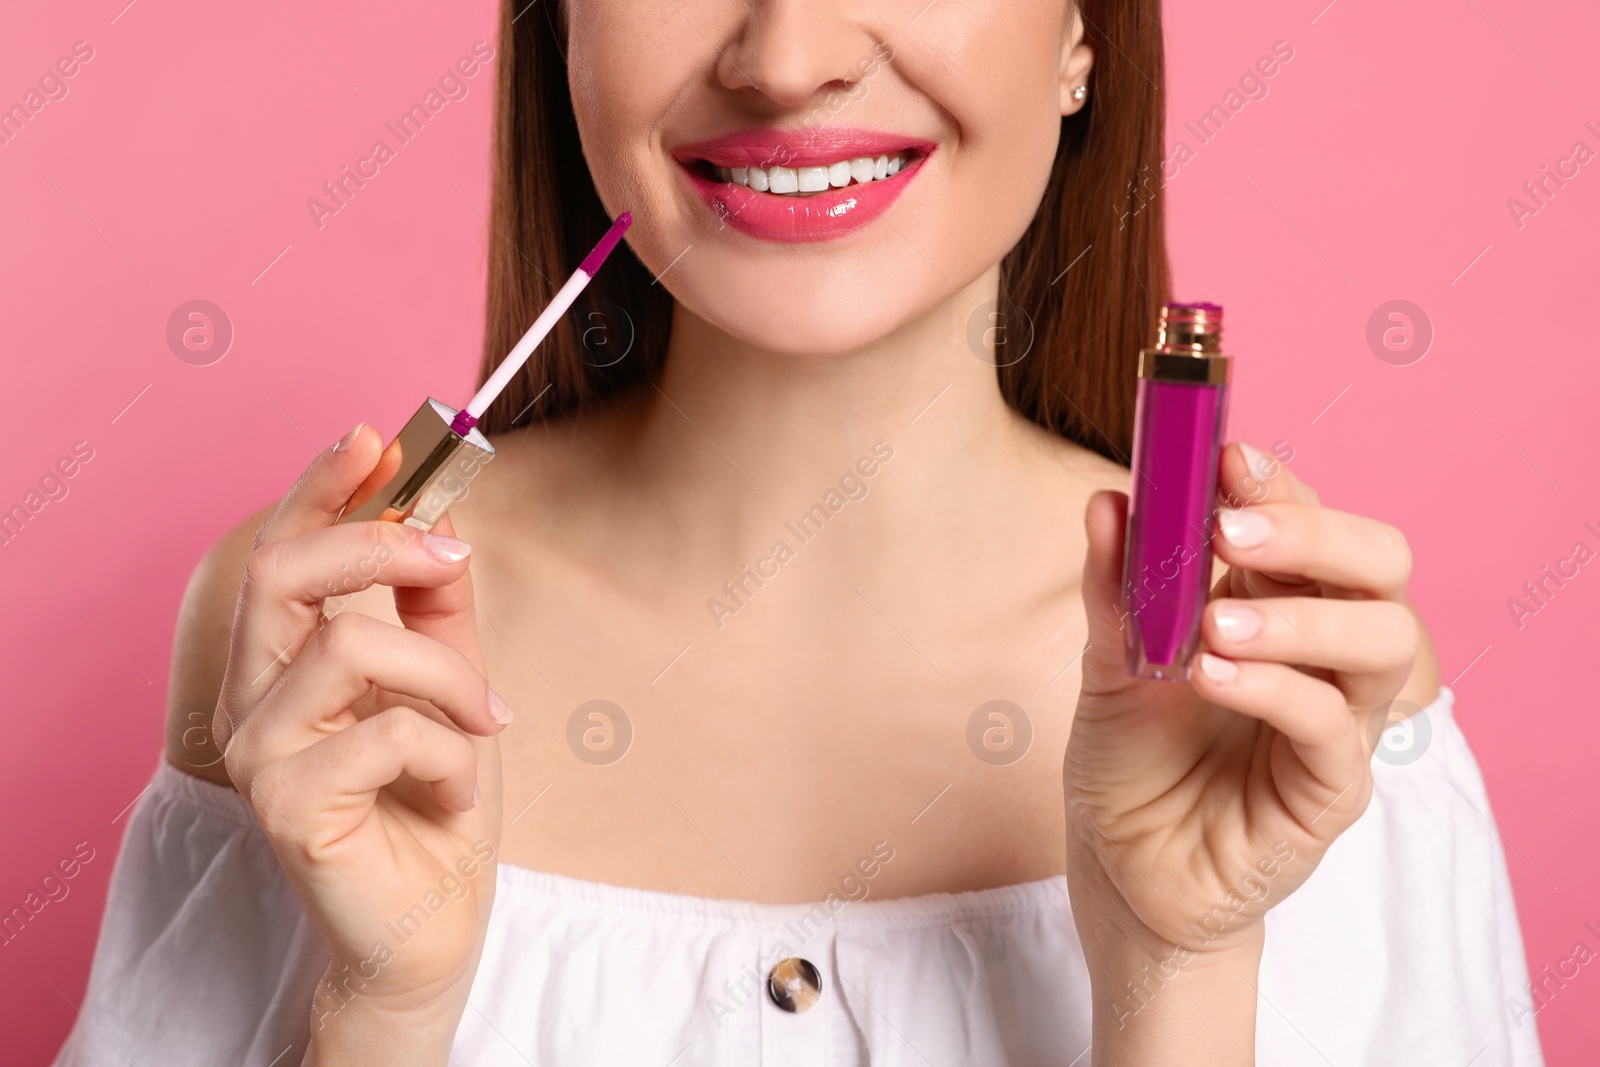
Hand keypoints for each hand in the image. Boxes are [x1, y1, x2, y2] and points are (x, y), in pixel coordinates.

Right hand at [212, 424, 507, 1061]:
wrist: (434, 921)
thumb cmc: (434, 801)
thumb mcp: (452, 687)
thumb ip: (439, 611)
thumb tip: (444, 526)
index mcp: (284, 665)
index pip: (280, 556)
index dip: (318, 488)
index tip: (372, 437)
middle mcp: (252, 702)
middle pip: (282, 576)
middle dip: (376, 544)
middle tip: (451, 555)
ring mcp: (260, 756)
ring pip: (350, 648)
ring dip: (447, 677)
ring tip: (485, 725)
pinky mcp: (287, 807)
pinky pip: (386, 732)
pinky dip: (449, 753)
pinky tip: (457, 794)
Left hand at [1064, 442, 1420, 1054]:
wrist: (1120, 869)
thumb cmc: (1128, 760)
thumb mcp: (1106, 662)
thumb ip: (1115, 586)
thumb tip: (1108, 498)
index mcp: (1278, 604)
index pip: (1310, 524)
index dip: (1280, 483)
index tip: (1226, 454)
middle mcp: (1323, 653)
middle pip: (1380, 567)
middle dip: (1314, 531)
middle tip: (1231, 528)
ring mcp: (1338, 720)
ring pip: (1384, 640)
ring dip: (1300, 615)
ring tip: (1211, 622)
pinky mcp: (1331, 789)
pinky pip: (1333, 726)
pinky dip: (1276, 688)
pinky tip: (1212, 676)